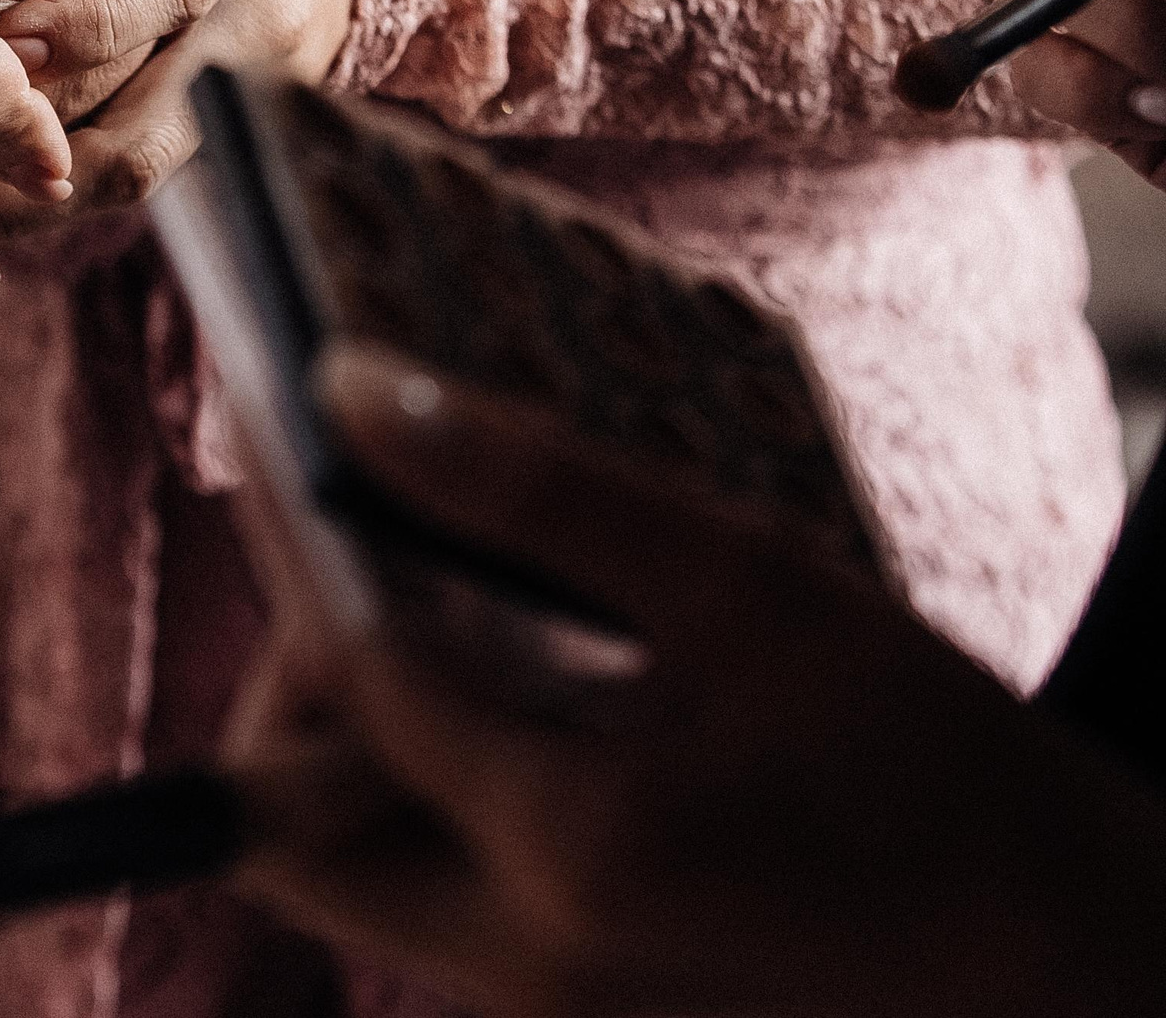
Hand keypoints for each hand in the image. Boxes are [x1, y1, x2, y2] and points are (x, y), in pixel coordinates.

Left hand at [219, 341, 1165, 1017]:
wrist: (1085, 978)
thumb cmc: (953, 778)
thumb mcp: (765, 594)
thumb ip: (544, 492)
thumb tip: (354, 390)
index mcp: (569, 854)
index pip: (342, 670)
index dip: (289, 524)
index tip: (264, 407)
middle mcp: (522, 964)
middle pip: (282, 822)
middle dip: (288, 675)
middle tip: (345, 546)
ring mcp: (537, 1008)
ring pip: (342, 864)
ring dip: (349, 728)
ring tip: (421, 591)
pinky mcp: (565, 1011)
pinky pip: (424, 889)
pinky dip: (421, 783)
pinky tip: (503, 682)